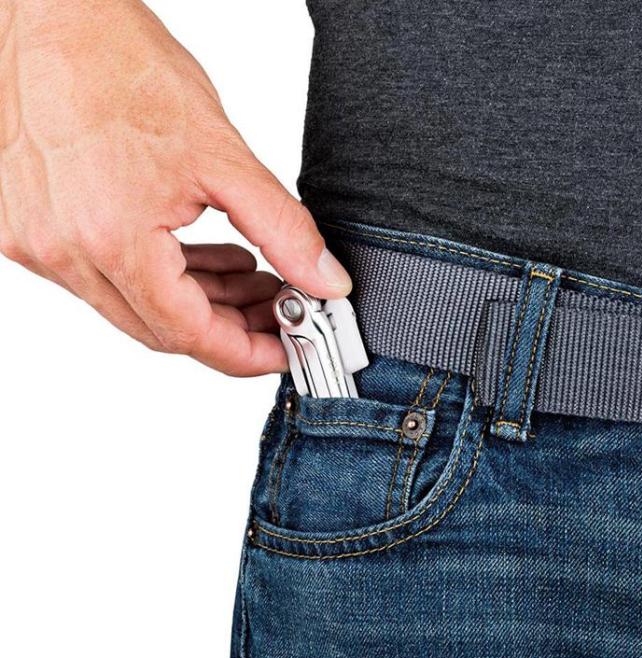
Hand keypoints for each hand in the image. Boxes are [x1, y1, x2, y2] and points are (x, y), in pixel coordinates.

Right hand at [0, 0, 351, 375]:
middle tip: (276, 309)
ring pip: (137, 307)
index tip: (281, 351)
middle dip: (229, 327)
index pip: (189, 334)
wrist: (47, 16)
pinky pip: (107, 279)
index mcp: (110, 239)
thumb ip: (282, 229)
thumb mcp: (221, 154)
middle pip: (163, 329)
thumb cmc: (118, 64)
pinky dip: (162, 277)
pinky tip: (205, 257)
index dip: (245, 353)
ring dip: (200, 301)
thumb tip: (323, 280)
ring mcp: (40, 244)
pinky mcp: (31, 230)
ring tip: (251, 276)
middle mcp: (64, 253)